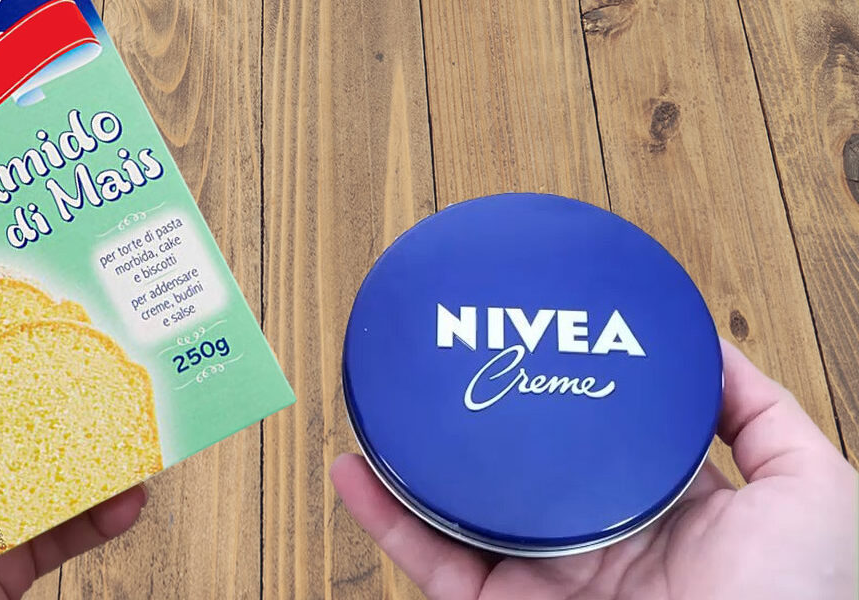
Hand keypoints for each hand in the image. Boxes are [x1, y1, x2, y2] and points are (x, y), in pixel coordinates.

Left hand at [0, 207, 146, 598]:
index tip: (28, 227)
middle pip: (14, 369)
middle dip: (61, 338)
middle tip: (111, 302)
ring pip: (55, 436)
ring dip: (100, 417)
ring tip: (138, 388)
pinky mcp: (12, 543)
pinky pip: (74, 512)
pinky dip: (108, 499)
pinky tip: (131, 481)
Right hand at [332, 340, 857, 598]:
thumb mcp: (812, 490)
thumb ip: (764, 415)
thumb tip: (711, 347)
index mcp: (662, 516)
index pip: (599, 444)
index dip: (563, 397)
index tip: (534, 346)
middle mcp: (594, 545)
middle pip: (518, 473)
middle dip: (475, 425)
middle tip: (440, 369)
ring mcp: (544, 580)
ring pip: (459, 513)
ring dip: (410, 463)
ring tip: (378, 407)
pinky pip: (429, 561)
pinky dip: (384, 517)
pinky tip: (355, 467)